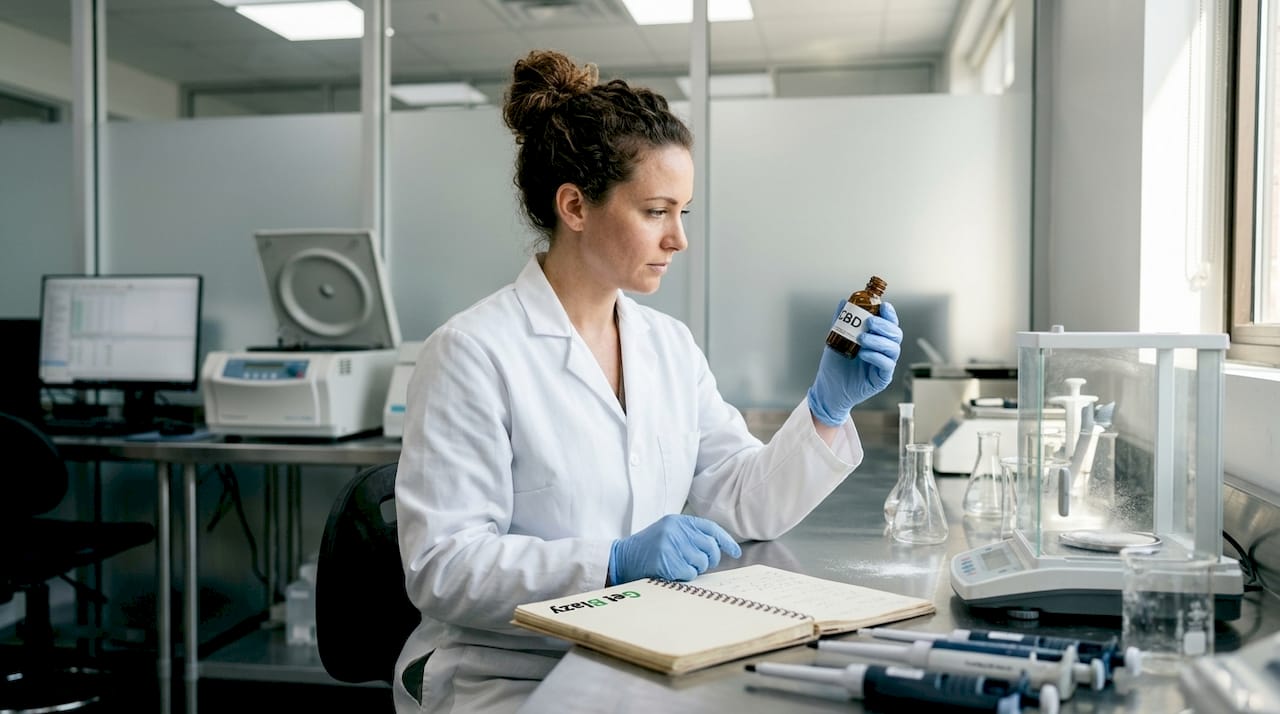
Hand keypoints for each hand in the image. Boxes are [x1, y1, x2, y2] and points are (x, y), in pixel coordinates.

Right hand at [609, 514, 741, 583]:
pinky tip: (672, 573)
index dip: (725, 541)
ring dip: (695, 569)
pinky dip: (684, 577)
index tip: (735, 552)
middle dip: (710, 560)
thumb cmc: (648, 549)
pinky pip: (689, 573)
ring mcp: (670, 544)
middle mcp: (675, 529)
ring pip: (701, 562)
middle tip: (701, 565)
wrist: (621, 558)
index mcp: (678, 521)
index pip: (710, 528)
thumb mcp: (668, 533)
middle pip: (710, 547)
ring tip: (679, 567)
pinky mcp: (665, 560)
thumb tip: (718, 549)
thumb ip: (690, 536)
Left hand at [806, 300, 901, 426]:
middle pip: (896, 334)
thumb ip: (841, 321)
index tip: (883, 306)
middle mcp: (883, 350)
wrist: (828, 388)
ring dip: (878, 340)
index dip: (889, 314)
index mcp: (876, 339)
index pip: (890, 323)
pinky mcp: (882, 378)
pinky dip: (876, 356)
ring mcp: (884, 364)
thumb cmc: (834, 366)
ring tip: (861, 339)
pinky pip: (886, 365)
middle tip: (869, 323)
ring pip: (893, 348)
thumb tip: (844, 302)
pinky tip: (863, 354)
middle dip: (885, 326)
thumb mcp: (836, 339)